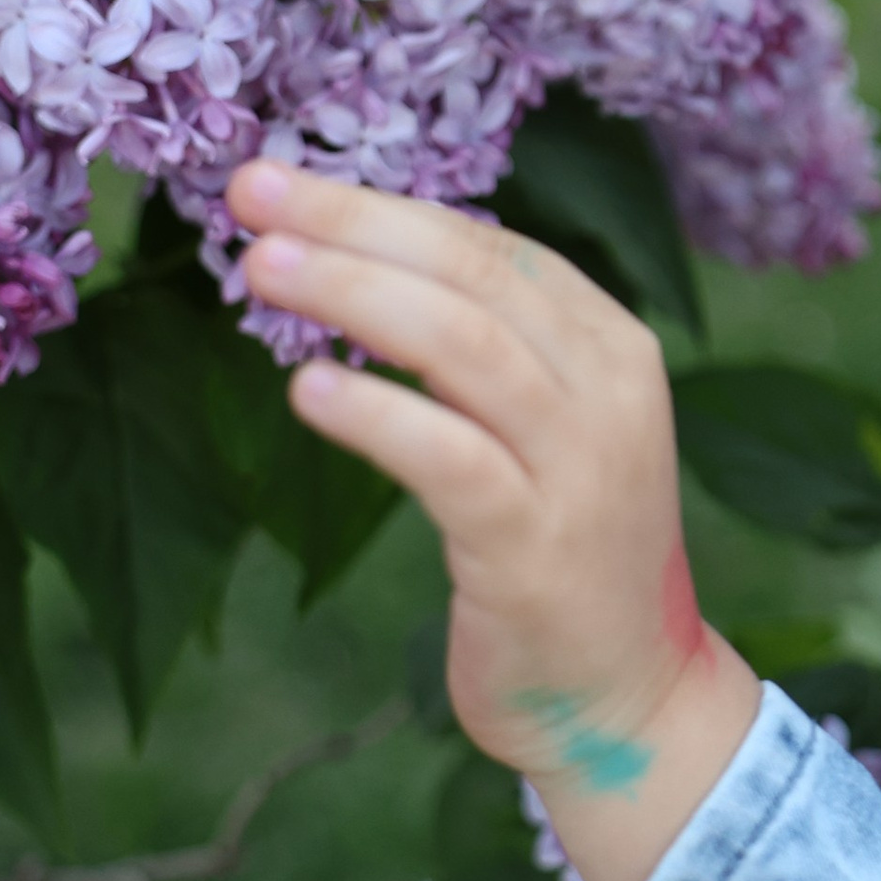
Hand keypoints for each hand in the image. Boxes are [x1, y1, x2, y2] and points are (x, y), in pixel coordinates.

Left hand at [224, 159, 759, 880]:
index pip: (491, 247)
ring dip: (355, 294)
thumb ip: (484, 355)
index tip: (281, 183)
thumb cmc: (563, 557)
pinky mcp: (535, 544)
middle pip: (474, 273)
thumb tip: (360, 269)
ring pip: (466, 344)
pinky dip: (376, 414)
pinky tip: (308, 390)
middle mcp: (610, 390)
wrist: (628, 698)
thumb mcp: (544, 432)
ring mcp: (580, 466)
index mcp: (611, 345)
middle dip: (355, 222)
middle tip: (253, 195)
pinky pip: (449, 457)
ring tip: (263, 268)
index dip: (382, 205)